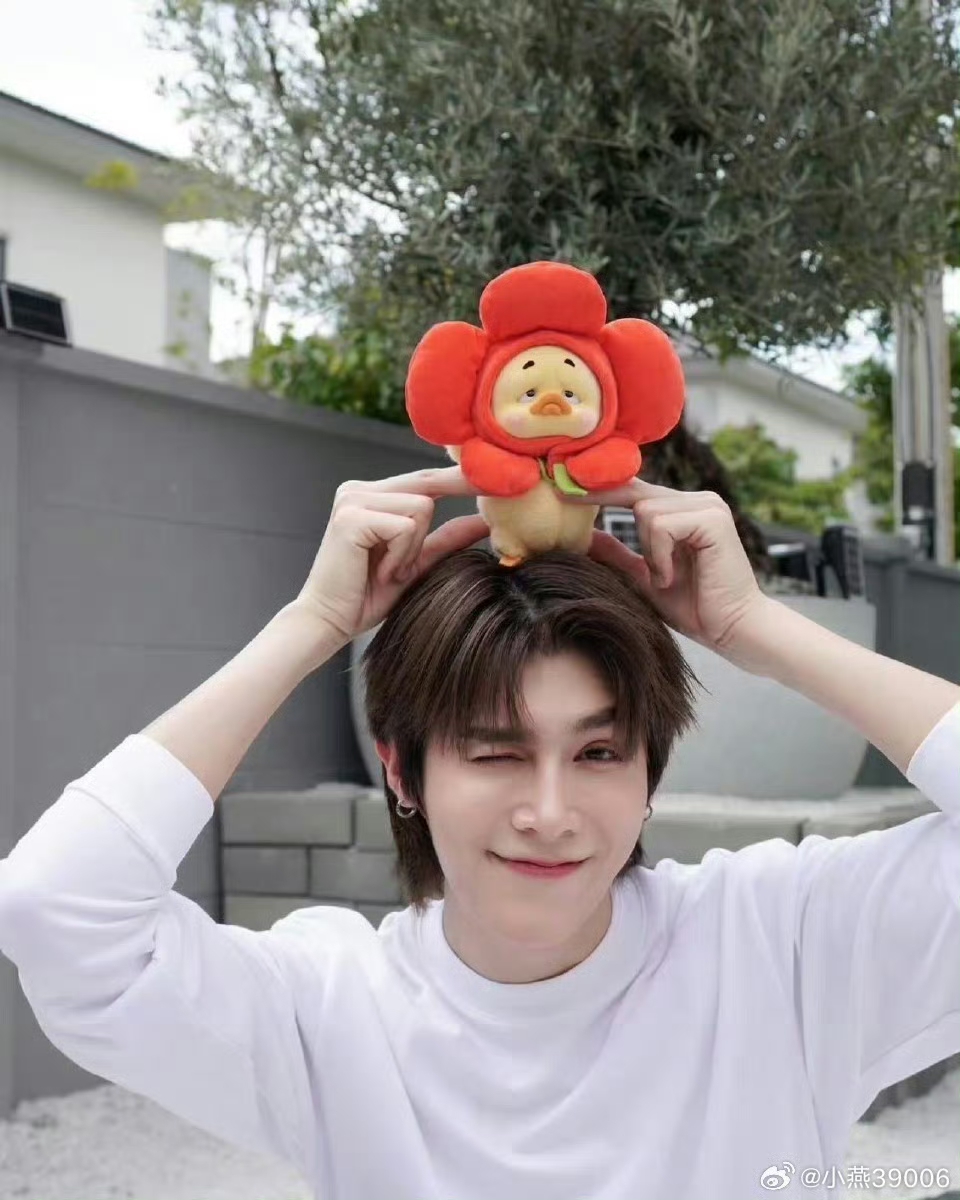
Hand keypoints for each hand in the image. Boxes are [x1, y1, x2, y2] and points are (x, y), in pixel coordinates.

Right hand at [293, 466, 488, 641]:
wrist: (329, 622)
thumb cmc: (367, 596)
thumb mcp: (417, 562)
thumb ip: (447, 538)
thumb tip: (484, 521)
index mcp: (372, 495)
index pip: (426, 478)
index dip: (461, 478)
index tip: (497, 477)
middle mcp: (359, 489)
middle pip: (428, 484)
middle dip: (450, 501)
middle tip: (446, 531)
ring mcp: (352, 499)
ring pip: (421, 508)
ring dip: (412, 549)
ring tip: (389, 571)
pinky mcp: (351, 517)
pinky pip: (404, 527)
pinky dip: (400, 556)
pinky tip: (379, 572)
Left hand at [559, 479, 768, 665]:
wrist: (733, 631)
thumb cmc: (694, 608)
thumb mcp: (643, 578)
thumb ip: (618, 555)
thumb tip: (584, 536)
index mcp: (684, 509)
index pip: (634, 489)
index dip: (599, 488)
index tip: (561, 486)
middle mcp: (698, 500)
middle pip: (634, 491)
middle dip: (601, 499)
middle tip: (560, 494)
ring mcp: (709, 505)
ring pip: (646, 510)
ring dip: (647, 552)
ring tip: (665, 579)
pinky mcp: (713, 518)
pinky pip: (662, 525)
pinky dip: (659, 555)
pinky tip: (672, 577)